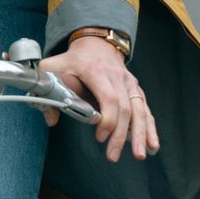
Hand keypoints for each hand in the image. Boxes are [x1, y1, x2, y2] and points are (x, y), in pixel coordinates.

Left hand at [39, 35, 158, 162]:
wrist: (97, 42)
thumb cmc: (76, 58)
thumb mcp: (56, 65)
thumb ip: (47, 87)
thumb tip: (51, 119)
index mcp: (98, 72)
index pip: (110, 97)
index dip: (108, 119)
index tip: (99, 137)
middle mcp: (118, 78)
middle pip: (126, 108)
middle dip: (120, 135)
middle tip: (112, 156)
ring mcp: (129, 84)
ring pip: (140, 111)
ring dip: (141, 135)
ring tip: (139, 155)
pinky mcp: (136, 90)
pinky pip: (146, 110)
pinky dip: (151, 128)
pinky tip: (152, 145)